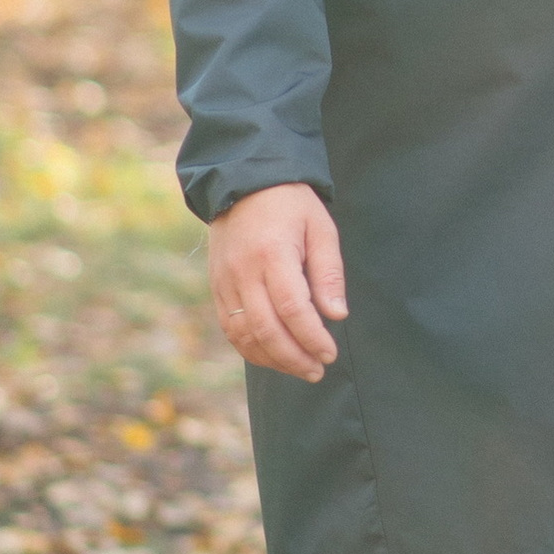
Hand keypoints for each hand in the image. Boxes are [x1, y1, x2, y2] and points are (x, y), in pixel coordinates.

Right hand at [207, 183, 345, 379]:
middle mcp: (243, 272)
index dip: (312, 337)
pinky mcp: (217, 288)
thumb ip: (328, 273)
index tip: (330, 353)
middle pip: (266, 329)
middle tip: (318, 371)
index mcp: (273, 254)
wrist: (243, 183)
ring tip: (301, 369)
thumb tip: (336, 315)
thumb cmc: (290, 204)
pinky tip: (274, 357)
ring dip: (273, 360)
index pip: (292, 309)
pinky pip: (230, 328)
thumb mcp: (320, 228)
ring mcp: (225, 282)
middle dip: (294, 357)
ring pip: (245, 335)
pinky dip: (251, 349)